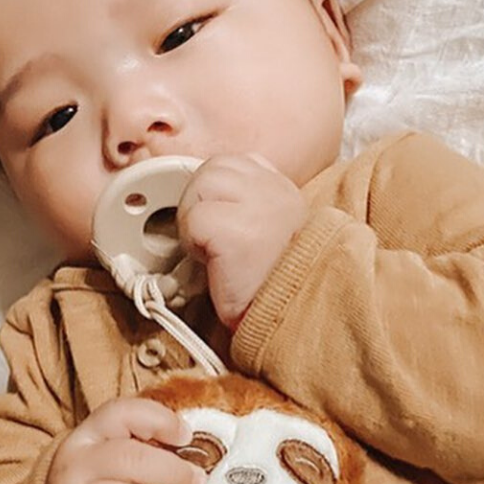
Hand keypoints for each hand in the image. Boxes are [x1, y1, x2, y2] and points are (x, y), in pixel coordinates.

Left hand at [177, 154, 307, 327]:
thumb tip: (202, 197)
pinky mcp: (238, 230)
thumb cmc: (272, 285)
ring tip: (211, 250)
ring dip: (193, 219)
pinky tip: (213, 263)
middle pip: (212, 168)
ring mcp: (260, 205)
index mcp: (282, 189)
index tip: (215, 225)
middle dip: (199, 203)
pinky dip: (193, 242)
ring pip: (200, 184)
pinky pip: (195, 219)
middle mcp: (276, 190)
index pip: (232, 164)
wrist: (290, 319)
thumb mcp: (266, 232)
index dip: (213, 193)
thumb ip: (242, 206)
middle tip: (209, 241)